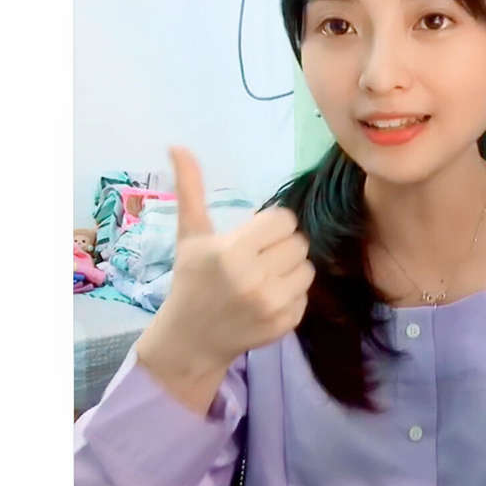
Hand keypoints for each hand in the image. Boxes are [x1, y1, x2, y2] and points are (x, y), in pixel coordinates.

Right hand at [134, 147, 314, 411]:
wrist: (190, 339)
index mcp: (232, 251)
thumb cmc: (191, 280)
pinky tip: (268, 299)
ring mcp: (271, 305)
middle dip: (282, 246)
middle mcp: (254, 278)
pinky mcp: (284, 325)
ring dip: (291, 269)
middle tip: (261, 257)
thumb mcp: (190, 235)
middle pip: (299, 243)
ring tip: (267, 276)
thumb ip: (190, 190)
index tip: (256, 236)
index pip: (284, 220)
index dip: (272, 225)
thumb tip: (177, 146)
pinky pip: (306, 296)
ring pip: (308, 269)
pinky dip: (292, 295)